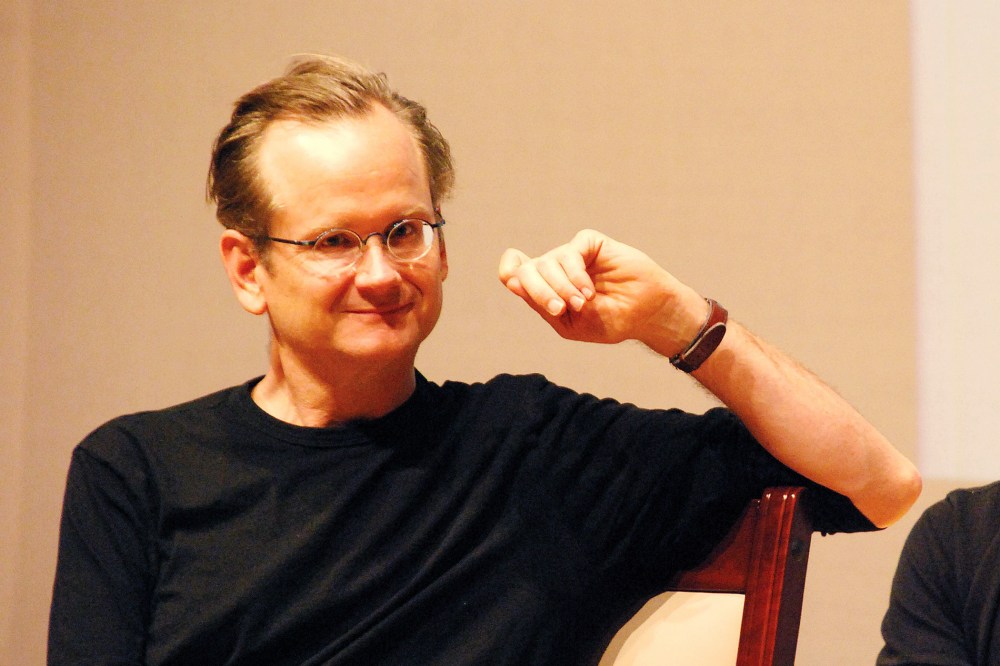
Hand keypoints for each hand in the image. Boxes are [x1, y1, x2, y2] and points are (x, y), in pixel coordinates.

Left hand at [498, 229, 704, 351]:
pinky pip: (570, 252)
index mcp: (545, 288)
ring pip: (547, 262)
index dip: (509, 272)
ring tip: (583, 303)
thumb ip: (541, 304)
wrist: (647, 315)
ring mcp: (572, 254)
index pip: (513, 272)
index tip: (517, 286)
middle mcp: (554, 268)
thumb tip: (513, 282)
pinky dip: (576, 275)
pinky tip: (589, 292)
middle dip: (539, 291)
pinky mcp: (590, 243)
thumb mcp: (569, 324)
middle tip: (559, 308)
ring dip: (562, 287)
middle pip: (526, 269)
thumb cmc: (609, 321)